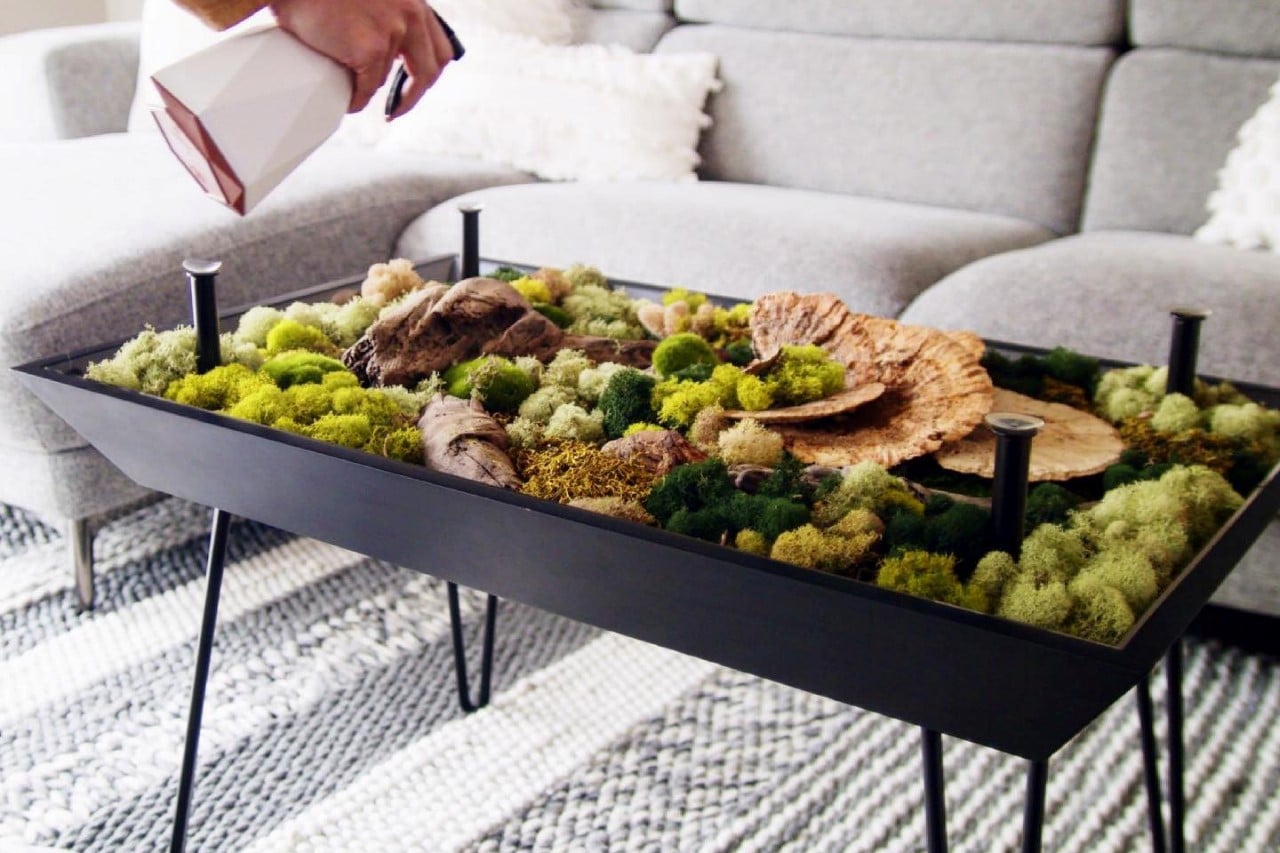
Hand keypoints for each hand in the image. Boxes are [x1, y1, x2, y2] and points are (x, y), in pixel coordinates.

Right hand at [268, 0, 454, 116]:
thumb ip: (383, 10)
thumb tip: (382, 40)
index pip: (439, 44)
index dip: (428, 69)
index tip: (413, 81)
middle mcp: (410, 14)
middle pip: (430, 70)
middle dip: (413, 94)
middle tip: (395, 107)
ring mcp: (392, 32)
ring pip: (389, 79)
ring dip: (374, 92)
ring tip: (361, 96)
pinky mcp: (370, 49)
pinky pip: (366, 89)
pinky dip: (355, 100)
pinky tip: (346, 101)